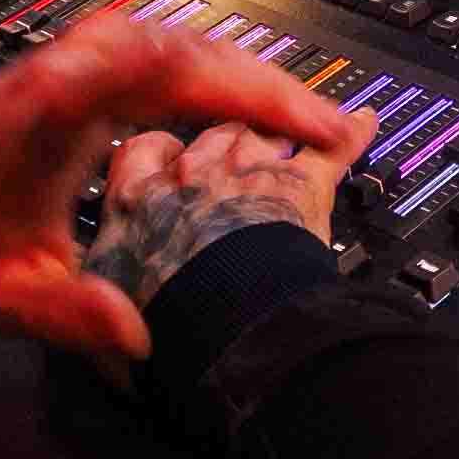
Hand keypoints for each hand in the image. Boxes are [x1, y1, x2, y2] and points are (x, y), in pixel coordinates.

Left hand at [0, 17, 375, 359]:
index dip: (167, 73)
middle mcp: (66, 75)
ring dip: (256, 78)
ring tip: (319, 120)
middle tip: (322, 125)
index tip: (231, 87)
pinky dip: (238, 80)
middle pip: (168, 50)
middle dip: (252, 84)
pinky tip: (279, 110)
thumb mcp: (0, 291)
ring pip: (186, 46)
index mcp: (31, 120)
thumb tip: (135, 335)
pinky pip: (186, 59)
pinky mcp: (117, 68)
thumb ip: (62, 314)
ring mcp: (94, 63)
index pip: (95, 74)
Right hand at [80, 122, 354, 335]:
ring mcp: (250, 174)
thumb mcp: (101, 318)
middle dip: (222, 143)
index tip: (164, 167)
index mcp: (137, 199)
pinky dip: (347, 134)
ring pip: (264, 130)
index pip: (143, 152)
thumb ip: (97, 303)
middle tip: (231, 165)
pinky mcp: (303, 189)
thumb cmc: (168, 329)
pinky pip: (331, 147)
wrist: (226, 335)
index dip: (157, 156)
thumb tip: (99, 315)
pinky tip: (361, 124)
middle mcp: (192, 174)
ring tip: (290, 132)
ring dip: (277, 133)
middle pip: (208, 133)